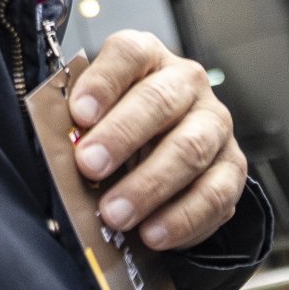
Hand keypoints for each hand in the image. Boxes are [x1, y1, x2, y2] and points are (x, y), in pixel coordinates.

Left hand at [64, 30, 246, 250]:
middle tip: (90, 167)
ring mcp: (215, 124)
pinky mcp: (232, 167)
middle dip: (122, 136)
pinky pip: (215, 195)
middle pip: (159, 101)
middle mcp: (187, 83)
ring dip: (149, 186)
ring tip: (115, 214)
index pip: (129, 54)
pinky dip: (183, 219)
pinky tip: (154, 235)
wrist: (168, 143)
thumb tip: (56, 151)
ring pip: (190, 149)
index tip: (79, 114)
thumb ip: (80, 123)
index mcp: (147, 57)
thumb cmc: (120, 121)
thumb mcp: (98, 111)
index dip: (103, 82)